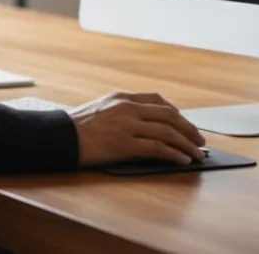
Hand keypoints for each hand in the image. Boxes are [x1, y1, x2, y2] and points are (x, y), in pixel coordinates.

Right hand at [69, 92, 205, 165]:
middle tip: (199, 140)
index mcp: (121, 97)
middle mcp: (127, 108)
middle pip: (168, 115)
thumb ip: (120, 112)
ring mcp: (127, 125)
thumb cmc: (75, 128)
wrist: (58, 137)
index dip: (175, 112)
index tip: (184, 122)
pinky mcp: (125, 144)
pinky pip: (157, 148)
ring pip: (167, 132)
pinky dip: (174, 154)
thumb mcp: (99, 109)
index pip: (157, 100)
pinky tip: (182, 160)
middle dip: (189, 128)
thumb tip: (141, 125)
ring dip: (187, 144)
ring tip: (196, 153)